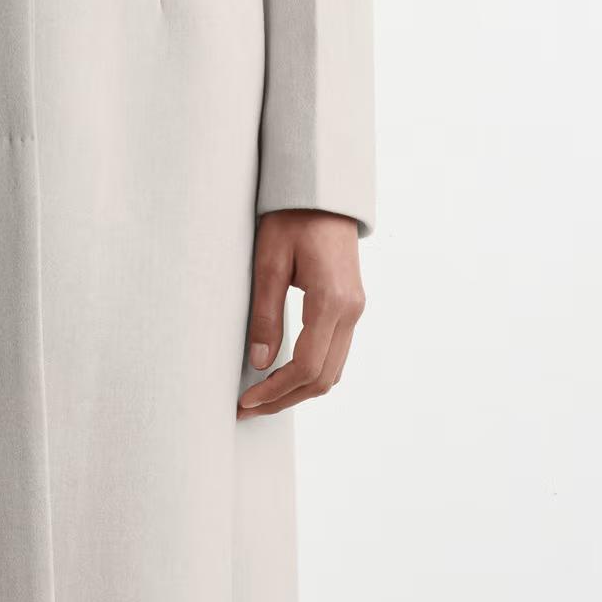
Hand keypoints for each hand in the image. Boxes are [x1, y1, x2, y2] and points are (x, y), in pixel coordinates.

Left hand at [237, 209, 364, 415]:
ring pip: (333, 371)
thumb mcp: (269, 262)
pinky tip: (284, 376)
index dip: (275, 391)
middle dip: (284, 399)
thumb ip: (266, 314)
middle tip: (247, 409)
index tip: (246, 401)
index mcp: (331, 300)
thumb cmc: (292, 219)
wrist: (323, 192)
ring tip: (262, 398)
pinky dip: (311, 373)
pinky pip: (335, 354)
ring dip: (298, 391)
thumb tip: (261, 362)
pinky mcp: (350, 307)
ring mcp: (355, 310)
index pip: (306, 366)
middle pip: (323, 378)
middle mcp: (351, 311)